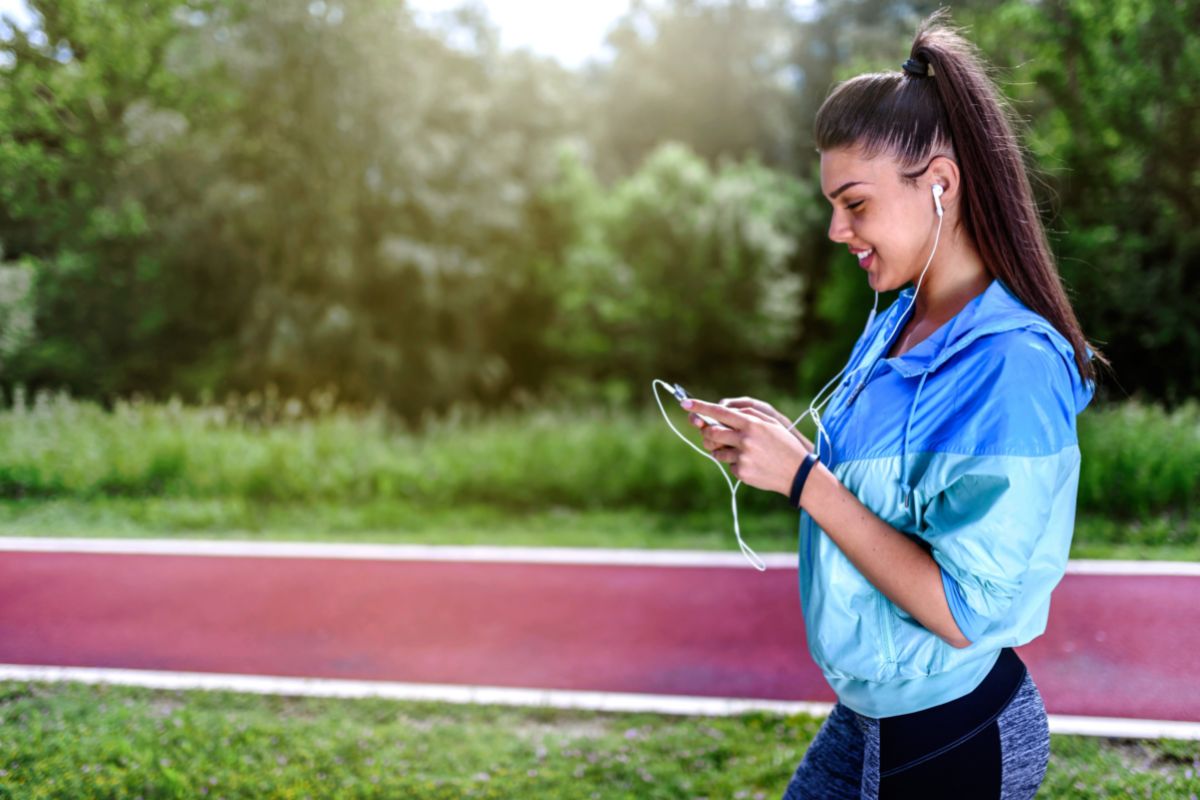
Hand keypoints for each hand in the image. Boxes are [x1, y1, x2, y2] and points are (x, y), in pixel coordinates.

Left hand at [682, 398, 811, 496]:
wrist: (798, 474)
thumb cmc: (784, 445)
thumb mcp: (771, 424)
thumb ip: (747, 415)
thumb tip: (724, 412)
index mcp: (752, 423)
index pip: (720, 412)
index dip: (700, 407)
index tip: (684, 404)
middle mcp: (745, 439)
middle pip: (712, 432)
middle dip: (708, 432)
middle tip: (713, 434)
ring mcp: (743, 456)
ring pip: (717, 451)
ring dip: (721, 450)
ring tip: (742, 451)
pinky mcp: (742, 472)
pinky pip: (729, 465)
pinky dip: (735, 463)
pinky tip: (752, 464)